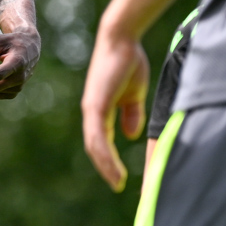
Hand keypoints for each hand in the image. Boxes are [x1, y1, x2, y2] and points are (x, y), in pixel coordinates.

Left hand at [80, 28, 149, 191]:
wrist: (123, 41)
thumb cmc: (128, 62)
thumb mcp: (134, 94)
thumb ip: (131, 114)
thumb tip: (130, 135)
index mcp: (100, 110)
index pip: (101, 141)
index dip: (109, 159)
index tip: (119, 176)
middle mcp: (92, 112)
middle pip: (95, 147)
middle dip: (106, 168)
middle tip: (117, 185)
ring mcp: (92, 109)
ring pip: (95, 146)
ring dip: (106, 166)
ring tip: (117, 182)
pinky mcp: (96, 105)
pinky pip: (98, 136)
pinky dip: (105, 154)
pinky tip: (114, 166)